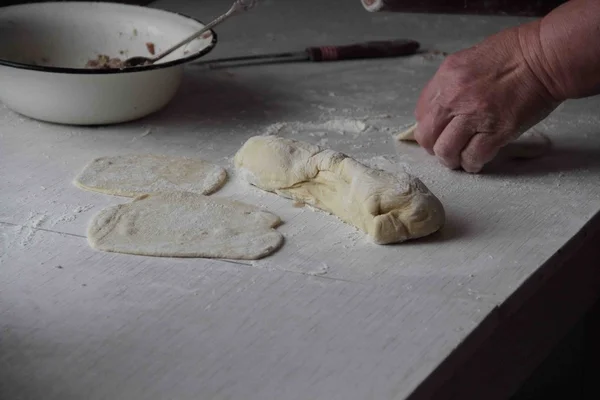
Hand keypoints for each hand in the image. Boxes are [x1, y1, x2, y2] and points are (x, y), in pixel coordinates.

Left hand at [414, 26, 558, 172]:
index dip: (428, 126)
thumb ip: (451, 84)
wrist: (545, 57)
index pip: (421, 113)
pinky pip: (473, 157)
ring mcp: (474, 116)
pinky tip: (476, 161)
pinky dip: (472, 163)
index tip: (438, 131)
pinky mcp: (496, 132)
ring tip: (460, 158)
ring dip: (451, 160)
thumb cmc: (513, 53)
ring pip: (446, 151)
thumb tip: (442, 108)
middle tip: (446, 149)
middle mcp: (454, 98)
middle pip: (427, 136)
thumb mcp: (469, 60)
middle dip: (434, 147)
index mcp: (446, 78)